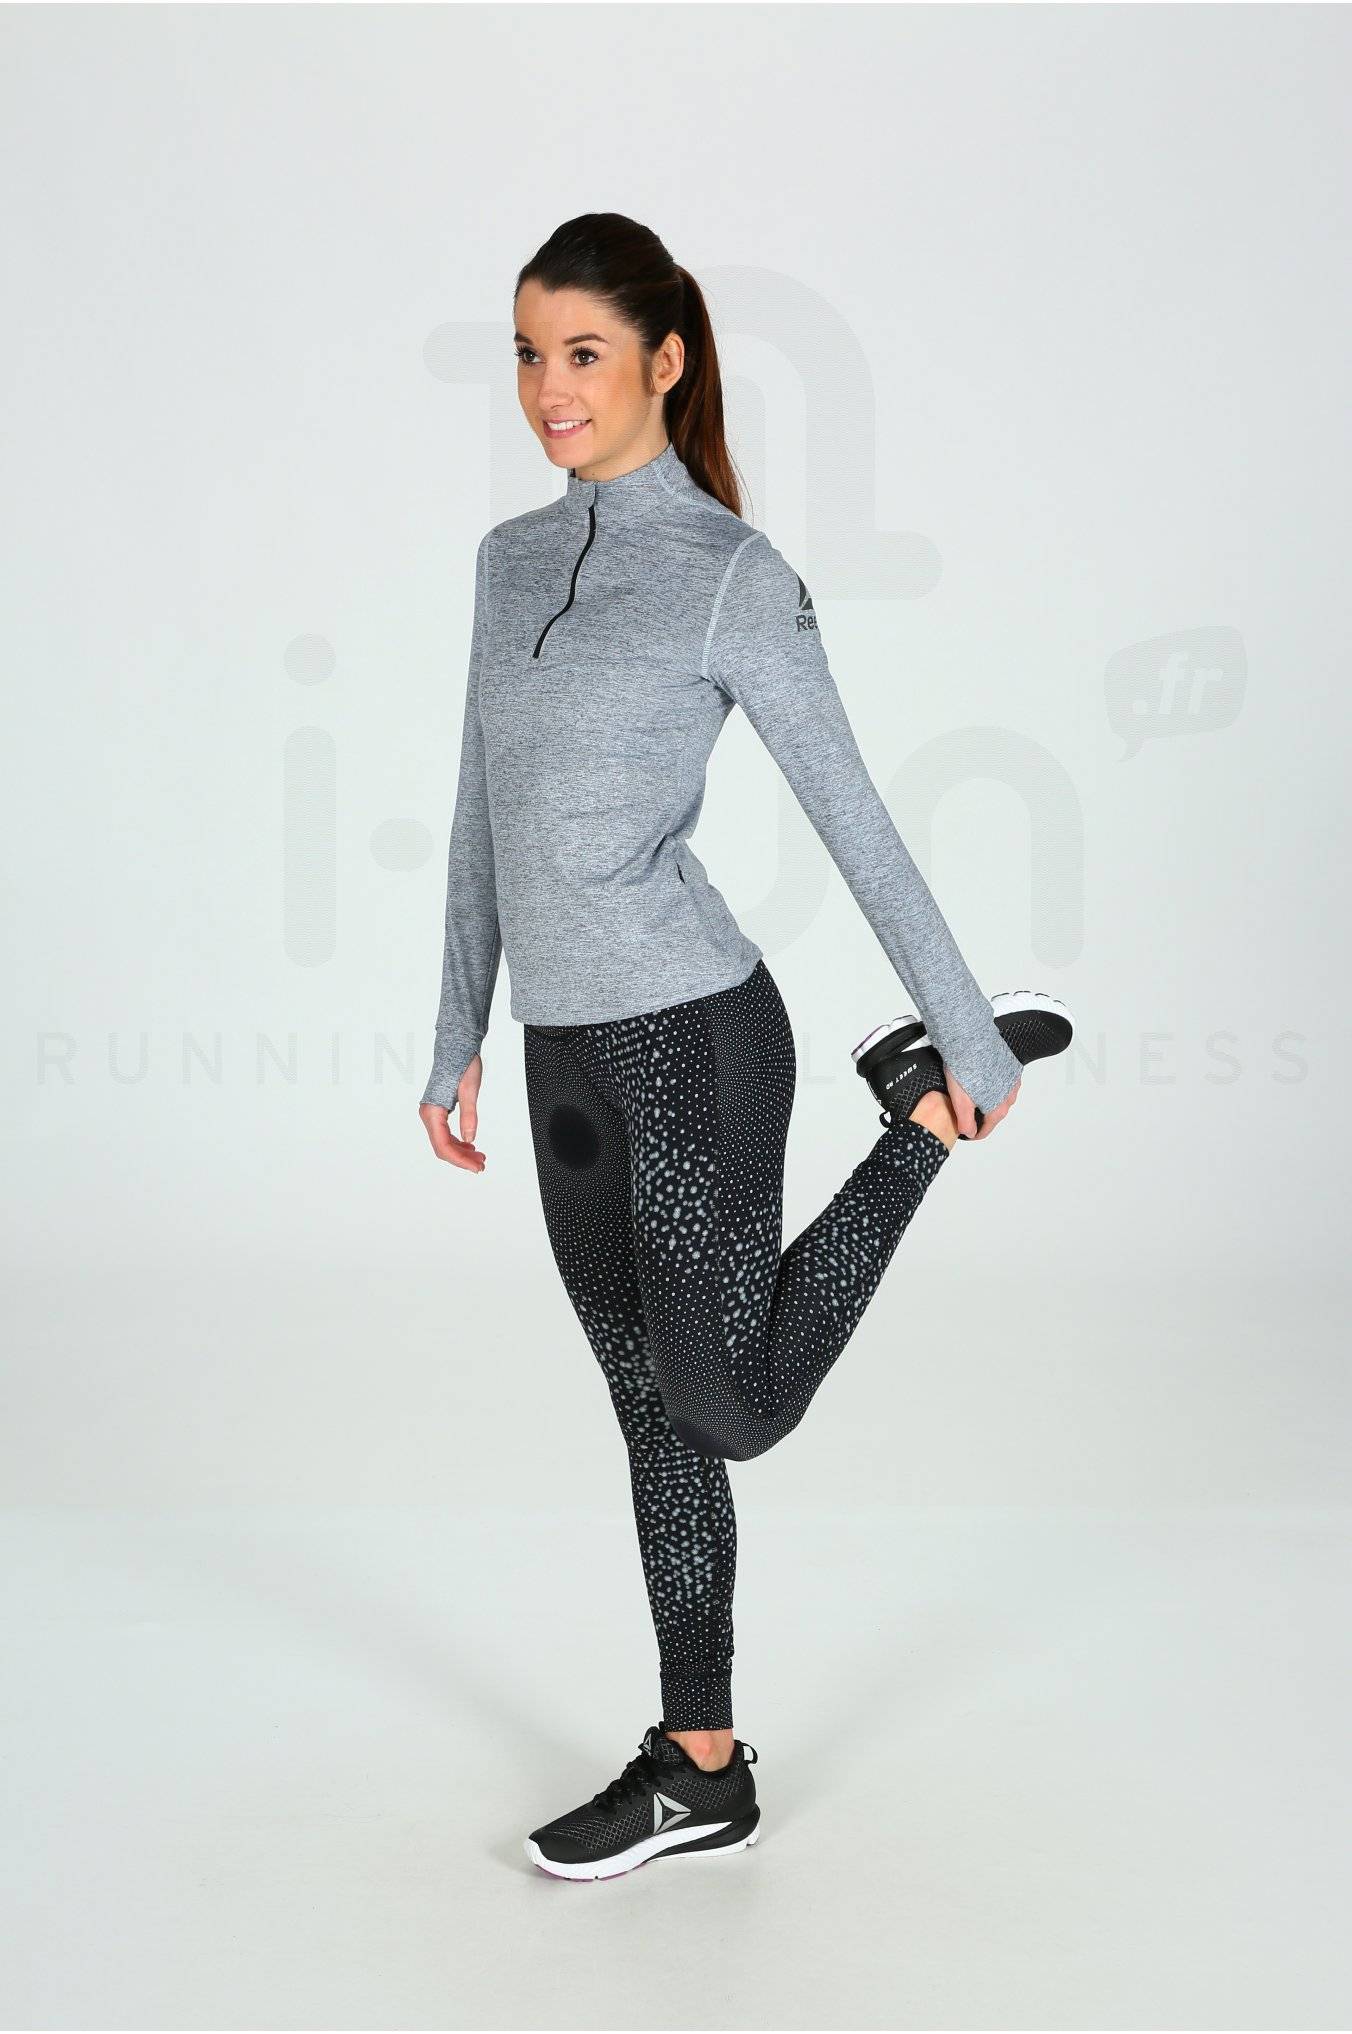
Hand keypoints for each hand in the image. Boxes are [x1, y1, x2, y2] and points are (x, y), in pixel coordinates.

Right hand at [419, 1054, 486, 1171]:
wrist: (457, 1048)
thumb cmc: (463, 1065)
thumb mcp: (469, 1090)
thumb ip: (469, 1115)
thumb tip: (469, 1139)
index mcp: (432, 1111)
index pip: (443, 1145)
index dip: (460, 1160)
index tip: (476, 1167)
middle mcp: (428, 1114)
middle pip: (442, 1147)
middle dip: (461, 1159)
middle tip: (482, 1165)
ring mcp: (432, 1114)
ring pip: (443, 1142)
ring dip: (460, 1152)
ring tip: (480, 1157)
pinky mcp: (438, 1112)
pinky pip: (445, 1134)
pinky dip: (458, 1142)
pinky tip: (471, 1146)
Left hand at [944, 1066, 1020, 1141]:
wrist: (971, 1040)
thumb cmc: (965, 1068)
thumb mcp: (959, 1100)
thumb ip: (965, 1121)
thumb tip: (969, 1132)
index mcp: (997, 1107)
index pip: (987, 1129)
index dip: (975, 1133)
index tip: (968, 1133)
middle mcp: (1009, 1096)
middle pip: (995, 1113)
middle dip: (982, 1116)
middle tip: (968, 1114)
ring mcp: (1012, 1081)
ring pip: (1001, 1097)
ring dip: (990, 1099)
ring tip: (975, 1095)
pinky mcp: (1011, 1067)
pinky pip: (1005, 1082)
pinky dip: (996, 1085)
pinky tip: (984, 1080)